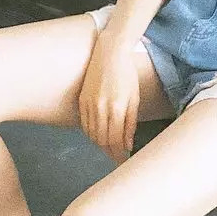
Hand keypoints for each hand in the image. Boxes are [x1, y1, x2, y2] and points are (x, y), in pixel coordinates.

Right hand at [78, 35, 140, 164]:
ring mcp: (89, 104)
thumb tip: (127, 144)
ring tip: (110, 149)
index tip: (123, 161)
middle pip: (102, 140)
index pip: (115, 140)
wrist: (109, 54)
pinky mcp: (81, 101)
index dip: (119, 154)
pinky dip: (91, 133)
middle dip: (110, 152)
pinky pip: (84, 124)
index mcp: (117, 108)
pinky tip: (99, 135)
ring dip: (100, 144)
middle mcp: (101, 108)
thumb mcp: (134, 99)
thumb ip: (130, 123)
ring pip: (92, 134)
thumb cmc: (127, 75)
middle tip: (117, 159)